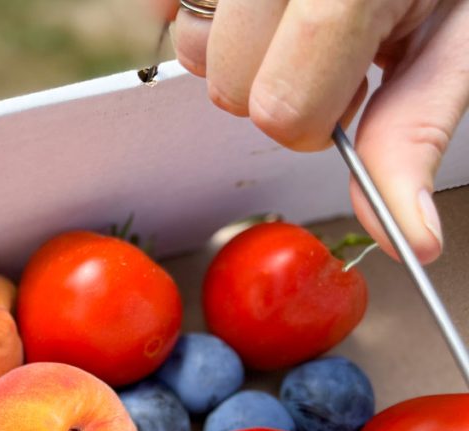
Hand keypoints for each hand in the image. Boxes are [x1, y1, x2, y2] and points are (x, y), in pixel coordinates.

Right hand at [154, 0, 468, 263]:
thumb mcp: (459, 39)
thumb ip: (415, 134)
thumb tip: (408, 234)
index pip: (282, 109)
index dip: (318, 122)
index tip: (352, 90)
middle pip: (225, 84)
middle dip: (275, 87)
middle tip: (328, 47)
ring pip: (188, 47)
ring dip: (237, 51)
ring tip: (294, 16)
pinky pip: (163, 3)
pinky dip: (202, 14)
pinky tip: (257, 2)